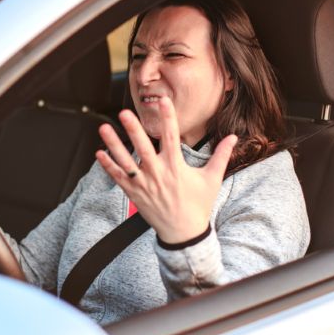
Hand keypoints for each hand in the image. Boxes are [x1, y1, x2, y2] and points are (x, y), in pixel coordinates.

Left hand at [96, 97, 237, 243]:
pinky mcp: (135, 194)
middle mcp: (158, 174)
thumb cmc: (199, 205)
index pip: (172, 137)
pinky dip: (109, 166)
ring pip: (126, 161)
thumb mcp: (212, 179)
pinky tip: (99, 153)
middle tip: (124, 113)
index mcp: (177, 168)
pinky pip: (119, 178)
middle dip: (133, 129)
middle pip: (143, 148)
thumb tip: (234, 137)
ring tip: (103, 128)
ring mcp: (144, 185)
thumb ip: (221, 156)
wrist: (184, 233)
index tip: (163, 101)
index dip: (168, 118)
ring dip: (114, 144)